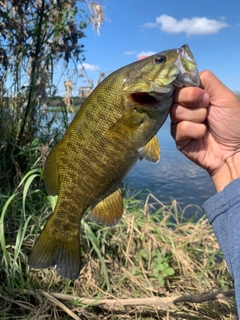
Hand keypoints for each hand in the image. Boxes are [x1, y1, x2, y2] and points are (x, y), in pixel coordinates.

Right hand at [170, 70, 239, 191]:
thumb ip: (207, 80)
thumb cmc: (233, 123)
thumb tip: (187, 73)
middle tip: (207, 108)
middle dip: (193, 101)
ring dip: (196, 117)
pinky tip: (202, 136)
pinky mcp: (179, 139)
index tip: (203, 95)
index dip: (187, 89)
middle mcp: (186, 108)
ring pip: (176, 112)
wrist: (235, 150)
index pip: (180, 85)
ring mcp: (181, 123)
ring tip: (207, 125)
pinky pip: (179, 128)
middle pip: (175, 97)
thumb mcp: (224, 96)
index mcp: (195, 97)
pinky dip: (194, 131)